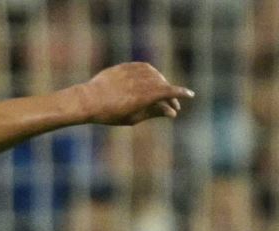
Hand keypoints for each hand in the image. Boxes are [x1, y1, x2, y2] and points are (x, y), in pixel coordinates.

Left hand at [73, 62, 193, 125]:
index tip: (190, 95)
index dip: (182, 93)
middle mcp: (142, 80)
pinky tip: (150, 82)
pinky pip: (144, 68)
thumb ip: (154, 113)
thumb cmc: (109, 114)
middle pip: (163, 85)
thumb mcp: (133, 118)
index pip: (170, 91)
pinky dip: (150, 75)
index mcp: (146, 95)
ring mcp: (134, 71)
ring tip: (159, 97)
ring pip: (155, 75)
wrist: (87, 99)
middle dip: (169, 95)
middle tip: (172, 107)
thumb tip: (172, 113)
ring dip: (160, 85)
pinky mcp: (126, 66)